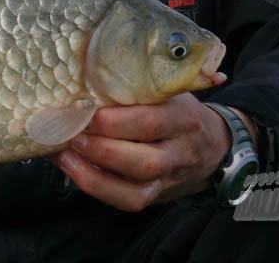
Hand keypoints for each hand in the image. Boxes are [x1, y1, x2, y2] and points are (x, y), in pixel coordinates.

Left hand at [52, 94, 242, 210]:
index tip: (84, 110)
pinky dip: (98, 189)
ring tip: (66, 153)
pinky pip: (129, 201)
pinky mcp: (157, 196)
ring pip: (136, 189)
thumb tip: (82, 76)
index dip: (114, 121)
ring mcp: (169, 179)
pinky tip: (74, 170)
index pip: (151, 122)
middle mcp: (179, 152)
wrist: (212, 146)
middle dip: (101, 149)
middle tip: (71, 132)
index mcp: (183, 118)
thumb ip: (137, 86)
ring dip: (94, 174)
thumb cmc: (176, 109)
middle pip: (144, 161)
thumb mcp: (167, 90)